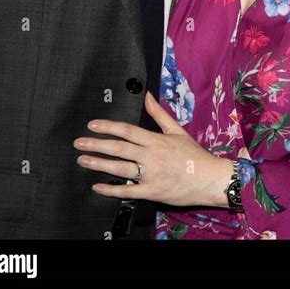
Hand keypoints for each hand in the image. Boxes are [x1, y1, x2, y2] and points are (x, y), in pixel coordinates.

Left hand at [73, 91, 233, 206]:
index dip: (108, 127)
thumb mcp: (177, 130)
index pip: (127, 130)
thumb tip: (147, 96)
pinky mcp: (152, 192)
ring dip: (99, 165)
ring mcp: (151, 176)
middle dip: (97, 145)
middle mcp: (151, 157)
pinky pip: (128, 191)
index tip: (92, 125)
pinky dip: (111, 190)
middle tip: (79, 143)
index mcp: (156, 140)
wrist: (210, 179)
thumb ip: (159, 113)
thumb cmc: (194, 155)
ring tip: (83, 161)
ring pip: (120, 169)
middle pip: (119, 149)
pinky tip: (98, 186)